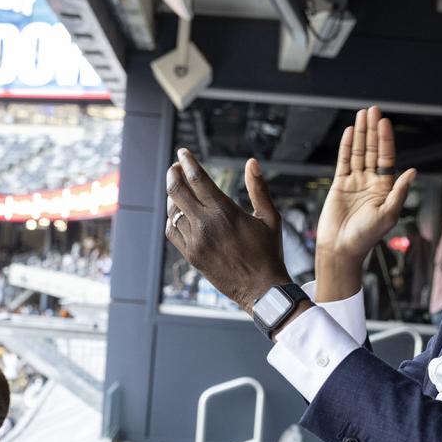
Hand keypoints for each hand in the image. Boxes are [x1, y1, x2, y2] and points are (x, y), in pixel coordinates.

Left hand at [165, 151, 290, 313]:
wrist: (261, 289)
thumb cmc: (268, 252)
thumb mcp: (270, 218)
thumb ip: (259, 188)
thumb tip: (252, 162)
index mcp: (225, 212)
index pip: (197, 179)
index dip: (187, 162)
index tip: (183, 152)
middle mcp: (206, 225)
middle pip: (177, 191)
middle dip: (173, 174)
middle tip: (175, 167)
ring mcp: (195, 241)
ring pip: (172, 211)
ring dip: (173, 196)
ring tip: (178, 189)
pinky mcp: (191, 255)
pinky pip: (172, 231)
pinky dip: (171, 219)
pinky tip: (177, 213)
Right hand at [317, 106, 416, 263]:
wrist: (341, 248)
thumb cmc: (366, 236)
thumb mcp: (388, 214)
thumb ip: (399, 191)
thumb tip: (413, 171)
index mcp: (385, 188)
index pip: (386, 158)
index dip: (385, 140)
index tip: (384, 122)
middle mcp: (371, 182)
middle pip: (372, 150)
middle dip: (373, 130)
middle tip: (373, 110)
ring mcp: (355, 182)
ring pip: (358, 152)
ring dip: (360, 133)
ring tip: (361, 115)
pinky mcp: (339, 185)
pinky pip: (343, 161)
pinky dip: (346, 147)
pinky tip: (348, 132)